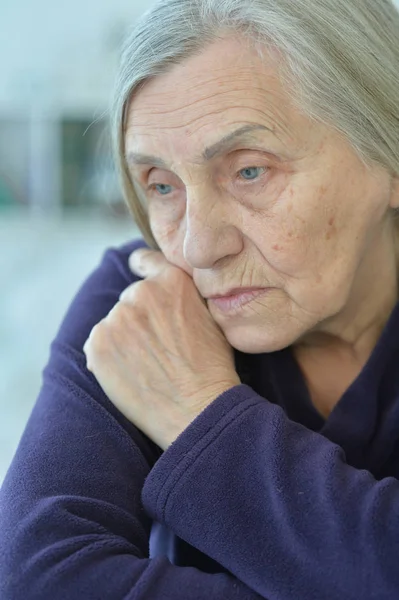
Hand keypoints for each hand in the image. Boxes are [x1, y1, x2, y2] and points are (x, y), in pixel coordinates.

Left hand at [83, 249, 240, 449]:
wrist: (198, 409)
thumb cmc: (211, 368)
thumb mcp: (210, 316)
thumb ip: (184, 295)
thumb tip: (164, 287)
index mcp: (172, 281)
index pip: (145, 261)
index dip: (142, 269)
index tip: (137, 272)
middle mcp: (141, 293)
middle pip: (130, 299)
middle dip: (139, 317)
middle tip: (157, 347)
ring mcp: (117, 318)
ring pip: (113, 323)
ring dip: (123, 338)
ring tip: (146, 366)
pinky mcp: (98, 344)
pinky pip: (97, 345)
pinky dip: (107, 358)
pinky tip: (130, 375)